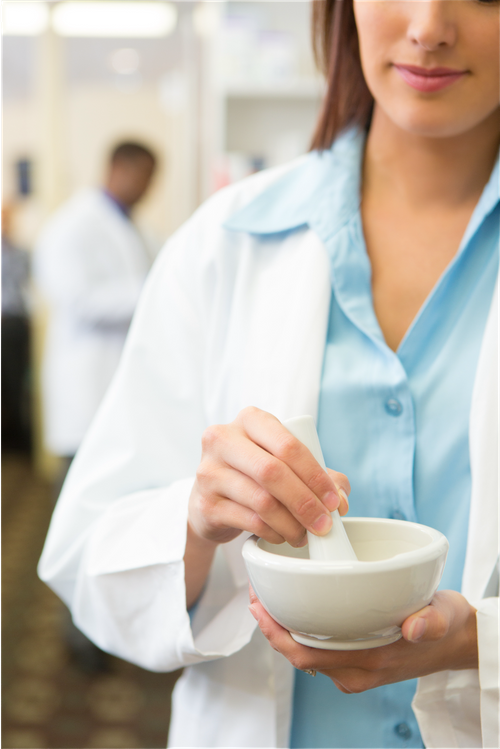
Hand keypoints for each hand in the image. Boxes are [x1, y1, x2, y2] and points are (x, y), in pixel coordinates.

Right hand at [188, 407, 349, 547]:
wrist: (210, 498)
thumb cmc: (254, 474)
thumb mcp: (285, 464)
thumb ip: (319, 475)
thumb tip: (340, 500)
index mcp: (250, 420)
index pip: (288, 444)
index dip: (315, 475)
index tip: (333, 501)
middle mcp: (223, 439)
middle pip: (273, 472)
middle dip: (305, 502)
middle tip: (323, 524)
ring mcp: (209, 471)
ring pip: (262, 500)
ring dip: (292, 523)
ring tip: (304, 534)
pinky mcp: (205, 504)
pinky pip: (249, 520)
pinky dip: (273, 532)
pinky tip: (281, 535)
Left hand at [249, 586, 477, 691]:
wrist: (456, 641)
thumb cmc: (445, 625)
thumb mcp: (443, 617)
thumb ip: (430, 622)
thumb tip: (414, 626)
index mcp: (370, 662)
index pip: (308, 655)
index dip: (277, 634)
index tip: (258, 607)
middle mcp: (356, 670)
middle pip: (298, 655)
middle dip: (271, 628)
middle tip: (254, 595)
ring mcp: (353, 667)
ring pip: (305, 652)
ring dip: (282, 628)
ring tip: (266, 596)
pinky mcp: (354, 658)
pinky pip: (317, 648)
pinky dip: (299, 629)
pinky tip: (293, 605)